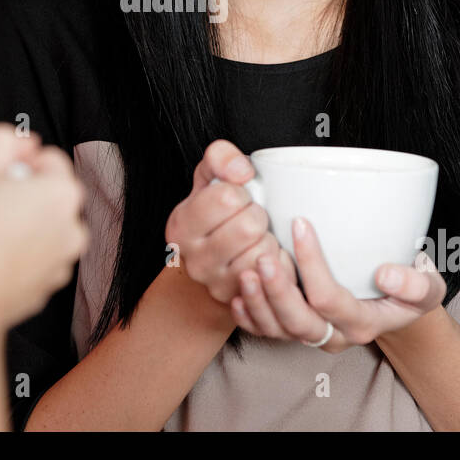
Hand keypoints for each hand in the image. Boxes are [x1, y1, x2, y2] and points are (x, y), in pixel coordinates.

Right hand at [0, 122, 87, 327]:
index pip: (53, 160)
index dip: (25, 157)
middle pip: (53, 198)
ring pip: (45, 232)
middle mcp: (71, 232)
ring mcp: (58, 265)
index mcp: (62, 196)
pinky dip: (18, 254)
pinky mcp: (40, 291)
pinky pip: (34, 262)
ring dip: (24, 224)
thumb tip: (13, 141)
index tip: (4, 163)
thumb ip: (3, 142)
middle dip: (27, 193)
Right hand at [164, 140, 283, 303]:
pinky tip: (265, 257)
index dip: (240, 192)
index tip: (235, 199)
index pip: (227, 196)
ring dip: (268, 240)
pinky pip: (275, 275)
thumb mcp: (210, 178)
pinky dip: (278, 261)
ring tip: (255, 239)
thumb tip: (242, 171)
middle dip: (257, 216)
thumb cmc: (217, 214)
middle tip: (249, 219)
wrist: (215, 263)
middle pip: (248, 226)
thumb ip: (220, 157)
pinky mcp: (244, 302)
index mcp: (181, 225)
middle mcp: (194, 260)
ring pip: (263, 252)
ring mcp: (216, 285)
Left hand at [229, 217, 445, 352]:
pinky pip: (266, 332)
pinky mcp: (295, 331)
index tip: (300, 223)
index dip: (312, 263)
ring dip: (258, 303)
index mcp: (363, 324)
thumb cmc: (410, 288)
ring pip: (278, 330)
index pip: (329, 299)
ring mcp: (312, 336)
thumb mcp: (428, 286)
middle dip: (277, 290)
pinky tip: (237, 294)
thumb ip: (416, 284)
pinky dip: (249, 317)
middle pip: (299, 322)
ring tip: (245, 271)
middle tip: (263, 256)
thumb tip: (386, 274)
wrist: (397, 305)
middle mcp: (334, 336)